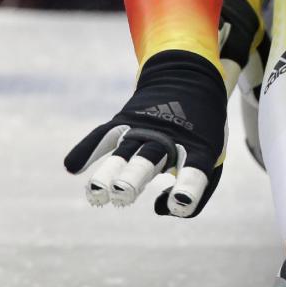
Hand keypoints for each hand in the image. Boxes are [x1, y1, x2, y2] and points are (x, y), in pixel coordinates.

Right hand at [64, 50, 227, 217]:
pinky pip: (104, 135)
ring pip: (124, 152)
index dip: (187, 190)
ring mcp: (144, 129)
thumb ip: (198, 191)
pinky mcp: (125, 121)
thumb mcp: (214, 156)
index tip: (179, 203)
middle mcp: (170, 138)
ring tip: (96, 192)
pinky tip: (72, 166)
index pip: (195, 172)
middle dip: (134, 178)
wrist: (190, 77)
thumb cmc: (202, 130)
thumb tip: (159, 209)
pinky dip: (87, 148)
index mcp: (199, 149)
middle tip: (122, 194)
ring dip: (109, 172)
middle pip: (149, 160)